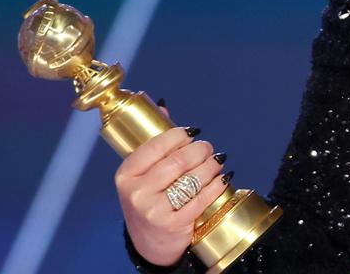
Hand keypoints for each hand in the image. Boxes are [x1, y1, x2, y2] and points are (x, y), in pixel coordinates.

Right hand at [116, 106, 226, 266]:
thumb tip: (162, 106)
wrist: (150, 242)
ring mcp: (153, 210)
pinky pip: (201, 198)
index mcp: (125, 175)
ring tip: (217, 162)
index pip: (156, 145)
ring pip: (192, 178)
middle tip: (209, 148)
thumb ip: (154, 142)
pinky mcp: (172, 224)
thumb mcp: (142, 174)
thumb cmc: (149, 199)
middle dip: (200, 150)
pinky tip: (223, 178)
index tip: (192, 133)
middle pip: (178, 160)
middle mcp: (136, 192)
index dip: (178, 135)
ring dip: (211, 166)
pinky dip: (217, 185)